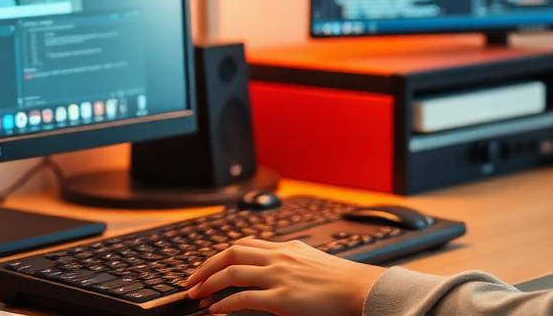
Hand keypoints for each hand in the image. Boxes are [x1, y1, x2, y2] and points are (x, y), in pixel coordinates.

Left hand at [184, 237, 385, 314]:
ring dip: (208, 283)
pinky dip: (224, 304)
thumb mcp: (311, 261)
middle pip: (231, 253)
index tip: (207, 266)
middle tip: (191, 280)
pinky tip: (215, 311)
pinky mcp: (281, 299)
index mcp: (286, 248)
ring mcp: (279, 276)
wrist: (360, 290)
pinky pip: (243, 299)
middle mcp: (279, 257)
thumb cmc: (341, 281)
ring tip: (197, 295)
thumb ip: (290, 261)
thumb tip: (273, 269)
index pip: (244, 244)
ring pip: (232, 272)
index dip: (220, 255)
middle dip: (206, 266)